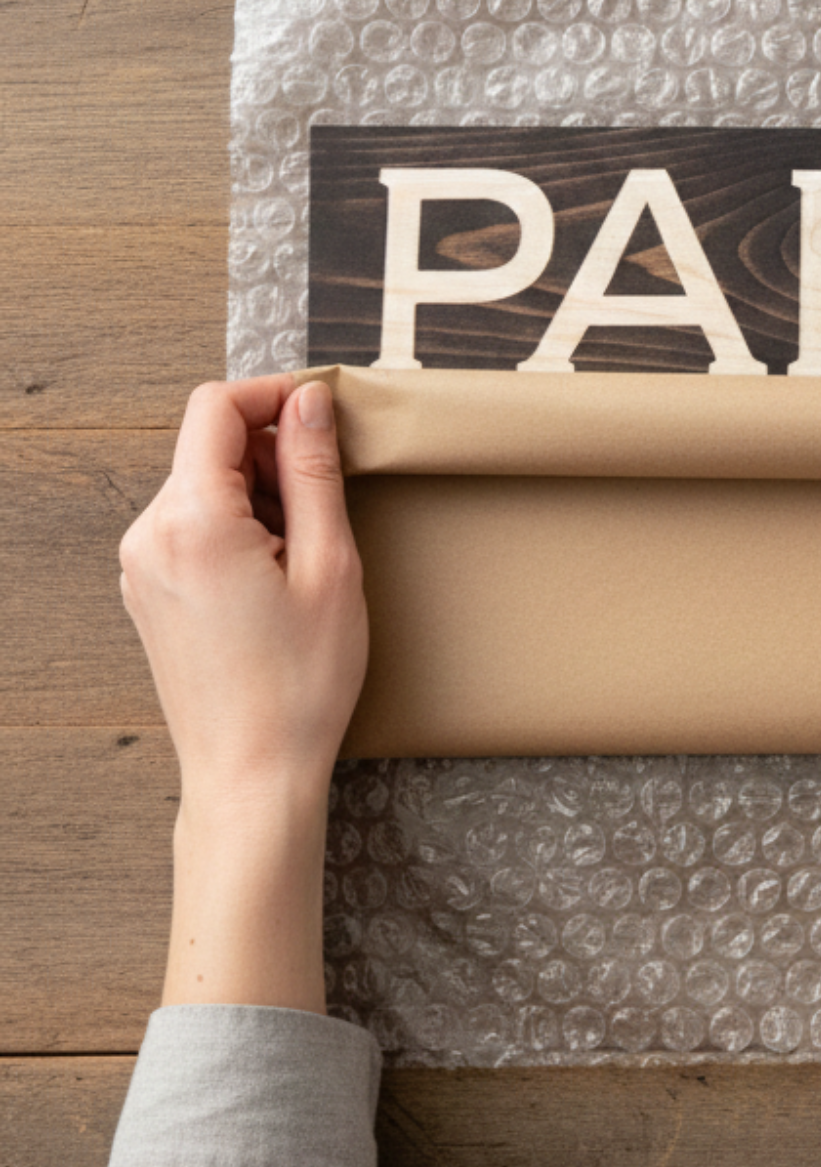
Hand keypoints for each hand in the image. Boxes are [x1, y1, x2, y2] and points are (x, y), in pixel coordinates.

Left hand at [119, 376, 367, 1010]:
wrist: (253, 772)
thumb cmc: (300, 682)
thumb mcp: (330, 565)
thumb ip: (315, 472)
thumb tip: (309, 403)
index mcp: (192, 520)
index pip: (217, 407)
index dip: (274, 394)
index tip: (325, 409)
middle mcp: (149, 535)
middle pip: (209, 445)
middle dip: (274, 450)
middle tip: (332, 497)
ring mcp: (141, 565)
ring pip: (204, 485)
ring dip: (261, 491)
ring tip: (309, 550)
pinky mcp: (149, 591)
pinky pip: (193, 525)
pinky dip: (240, 525)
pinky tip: (280, 573)